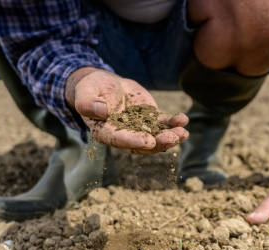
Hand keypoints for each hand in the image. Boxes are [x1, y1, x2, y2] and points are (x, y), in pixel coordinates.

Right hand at [66, 67, 188, 153]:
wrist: (104, 85)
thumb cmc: (91, 90)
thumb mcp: (85, 94)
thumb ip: (88, 104)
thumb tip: (101, 111)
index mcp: (106, 133)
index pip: (120, 140)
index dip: (134, 141)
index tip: (148, 141)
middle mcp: (125, 135)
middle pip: (143, 144)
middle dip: (159, 143)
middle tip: (172, 138)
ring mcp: (140, 128)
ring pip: (157, 136)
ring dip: (171, 136)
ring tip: (182, 132)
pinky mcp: (150, 119)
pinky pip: (163, 123)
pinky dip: (174, 123)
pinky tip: (183, 119)